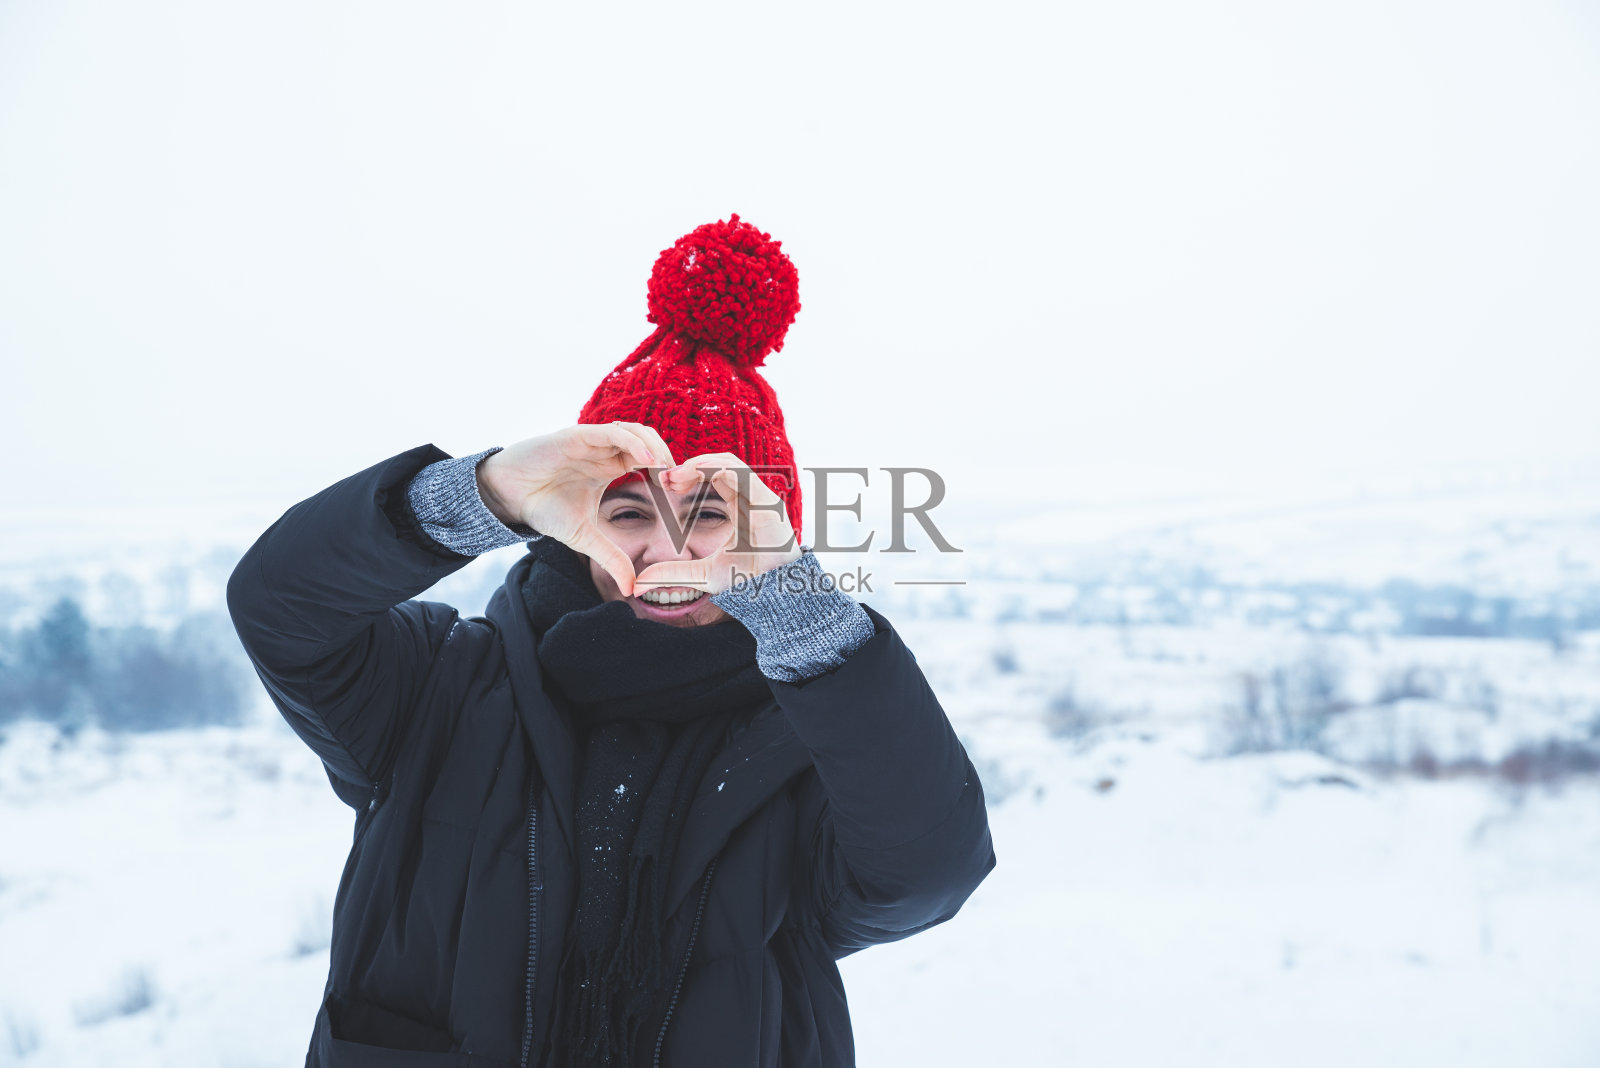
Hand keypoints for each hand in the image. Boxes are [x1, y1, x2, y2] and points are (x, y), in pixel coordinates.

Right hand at [477, 423, 674, 596]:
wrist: (509, 496)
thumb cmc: (544, 508)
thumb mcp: (585, 537)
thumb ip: (611, 557)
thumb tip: (632, 589)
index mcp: (611, 467)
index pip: (650, 459)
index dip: (668, 472)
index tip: (680, 494)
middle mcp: (605, 450)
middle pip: (649, 441)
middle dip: (669, 457)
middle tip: (680, 481)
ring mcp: (592, 441)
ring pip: (634, 431)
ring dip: (655, 446)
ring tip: (668, 469)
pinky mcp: (577, 436)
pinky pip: (612, 432)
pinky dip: (633, 442)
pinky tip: (648, 459)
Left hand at [633, 452, 802, 594]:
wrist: (775, 594)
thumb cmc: (748, 582)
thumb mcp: (702, 576)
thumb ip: (673, 574)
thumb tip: (637, 584)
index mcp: (741, 506)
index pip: (715, 477)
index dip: (689, 474)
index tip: (664, 483)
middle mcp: (752, 497)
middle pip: (720, 465)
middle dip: (690, 466)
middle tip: (664, 477)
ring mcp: (761, 498)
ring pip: (730, 463)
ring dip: (700, 464)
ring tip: (674, 476)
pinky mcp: (767, 502)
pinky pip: (741, 473)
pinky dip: (716, 468)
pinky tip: (694, 473)